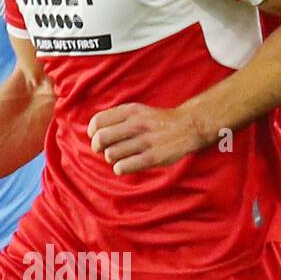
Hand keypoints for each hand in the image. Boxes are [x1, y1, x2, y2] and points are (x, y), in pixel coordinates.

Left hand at [87, 102, 204, 175]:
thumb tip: (93, 132)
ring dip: (111, 158)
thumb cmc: (158, 122)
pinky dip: (119, 168)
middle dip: (97, 147)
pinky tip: (125, 165)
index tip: (95, 138)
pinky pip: (123, 167)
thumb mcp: (138, 110)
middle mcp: (137, 124)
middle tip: (103, 150)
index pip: (98, 121)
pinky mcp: (152, 158)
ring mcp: (145, 141)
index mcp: (131, 111)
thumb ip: (117, 117)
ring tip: (120, 157)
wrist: (188, 127)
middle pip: (101, 139)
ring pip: (111, 154)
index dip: (92, 132)